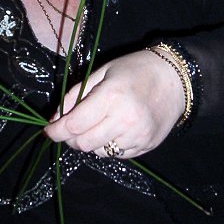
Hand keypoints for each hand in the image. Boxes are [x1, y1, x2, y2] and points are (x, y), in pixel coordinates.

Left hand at [44, 50, 184, 158]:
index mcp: (111, 97)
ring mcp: (137, 136)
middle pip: (83, 143)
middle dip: (70, 138)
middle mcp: (124, 120)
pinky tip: (112, 128)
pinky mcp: (146, 146)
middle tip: (69, 127)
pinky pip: (116, 154)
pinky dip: (107, 145)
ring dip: (89, 141)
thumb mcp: (102, 72)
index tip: (48, 129)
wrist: (175, 78)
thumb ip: (77, 94)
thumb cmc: (135, 69)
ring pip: (98, 152)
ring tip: (95, 123)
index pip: (74, 125)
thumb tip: (55, 118)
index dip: (56, 130)